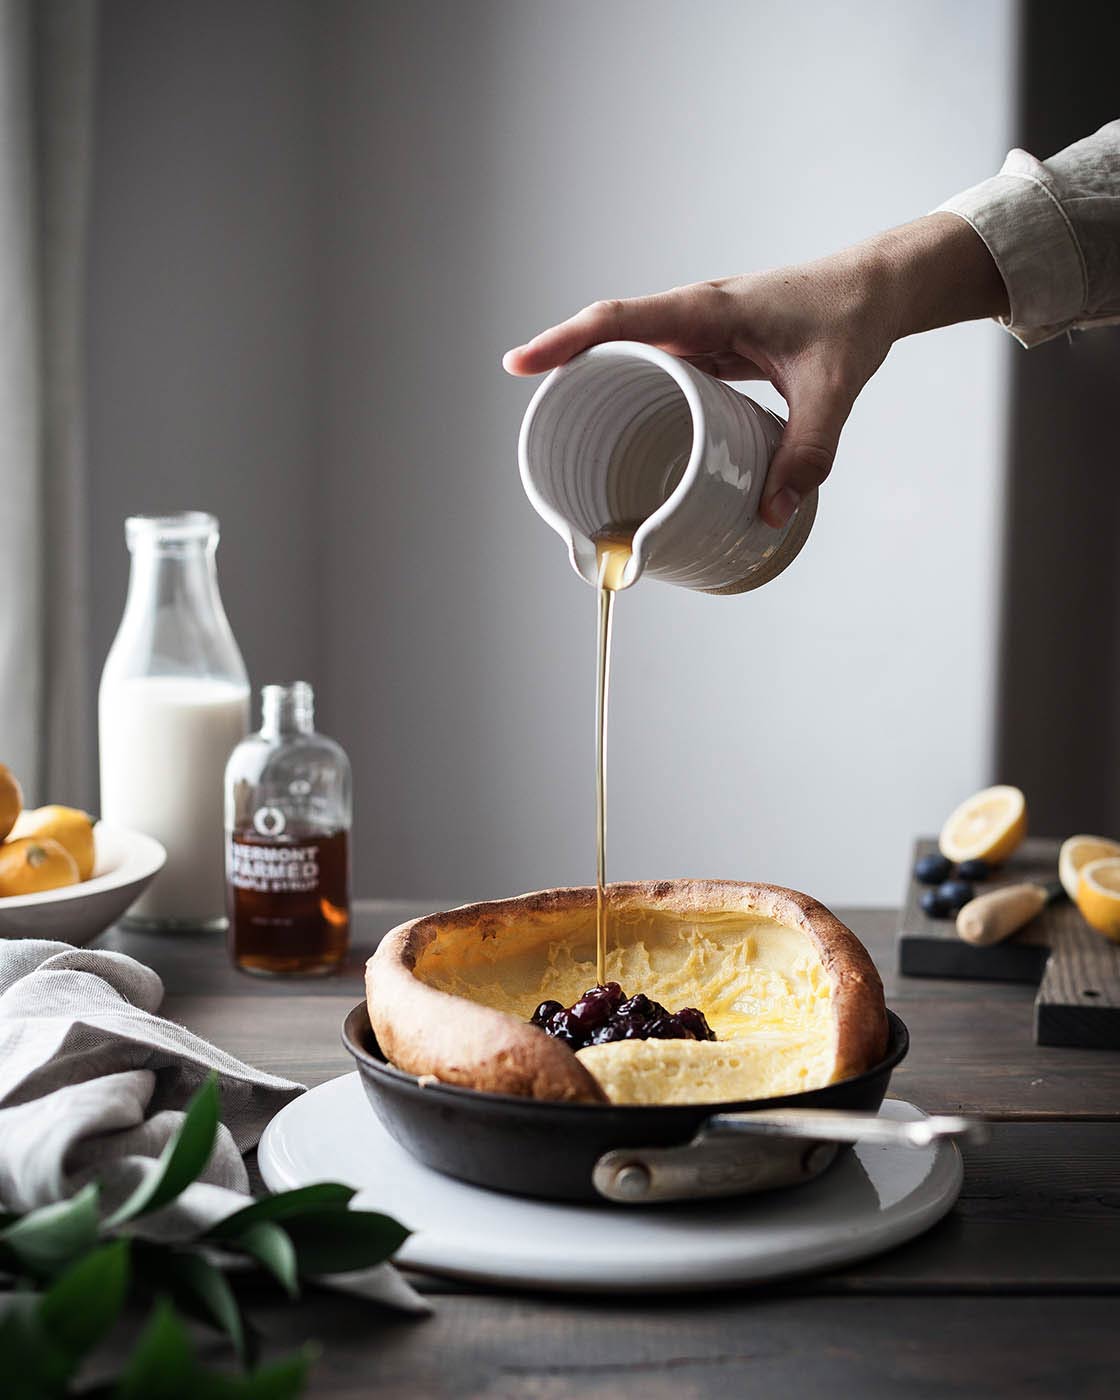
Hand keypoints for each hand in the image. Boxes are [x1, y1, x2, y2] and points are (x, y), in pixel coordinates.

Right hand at [504, 215, 1006, 526]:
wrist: (878, 288)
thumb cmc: (853, 319)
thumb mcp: (832, 388)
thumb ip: (807, 453)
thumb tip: (772, 514)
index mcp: (709, 308)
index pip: (620, 321)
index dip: (566, 342)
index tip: (521, 366)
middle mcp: (695, 314)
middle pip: (610, 336)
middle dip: (566, 367)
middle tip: (535, 414)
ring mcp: (701, 330)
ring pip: (632, 351)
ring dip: (596, 379)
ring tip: (564, 424)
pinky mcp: (713, 347)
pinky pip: (659, 366)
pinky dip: (633, 389)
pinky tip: (624, 422)